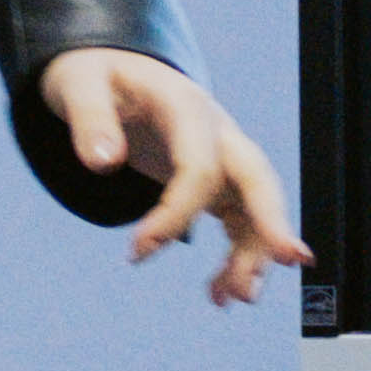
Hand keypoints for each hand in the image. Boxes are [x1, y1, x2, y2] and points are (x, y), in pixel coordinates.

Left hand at [36, 48, 312, 306]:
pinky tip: (217, 293)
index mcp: (185, 105)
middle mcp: (214, 130)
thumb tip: (103, 162)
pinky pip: (237, 219)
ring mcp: (219, 154)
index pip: (199, 165)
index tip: (137, 252)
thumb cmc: (94, 75)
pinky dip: (234, 257)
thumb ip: (89, 121)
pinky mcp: (214, 177)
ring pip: (252, 206)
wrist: (108, 69)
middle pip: (256, 176)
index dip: (175, 214)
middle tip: (291, 259)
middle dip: (273, 220)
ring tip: (230, 300)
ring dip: (251, 253)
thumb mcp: (79, 85)